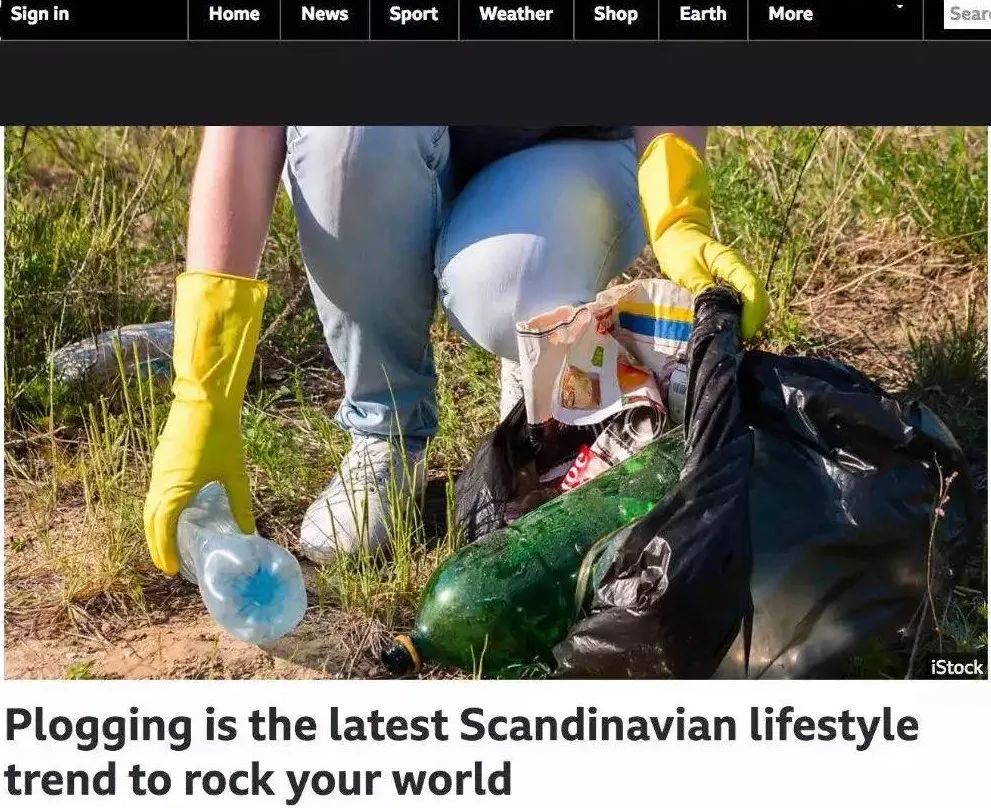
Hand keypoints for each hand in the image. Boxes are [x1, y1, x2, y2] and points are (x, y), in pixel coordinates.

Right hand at [144, 401, 254, 574]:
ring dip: (155, 527)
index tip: (171, 569)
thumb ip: (240, 504)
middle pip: (150, 520)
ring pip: (150, 505)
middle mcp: (160, 481)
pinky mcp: (162, 459)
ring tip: (167, 544)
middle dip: (157, 545)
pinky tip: (173, 513)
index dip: (165, 550)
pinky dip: (158, 509)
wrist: (204, 398)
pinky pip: (154, 492)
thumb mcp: (234, 472)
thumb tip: (248, 533)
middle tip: (167, 564)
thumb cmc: (221, 434)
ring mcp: (158, 469)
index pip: (163, 527)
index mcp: (175, 488)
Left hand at [639, 134, 769, 340]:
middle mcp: (740, 269)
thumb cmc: (679, 250)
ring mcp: (738, 276)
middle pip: (760, 297)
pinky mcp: (732, 283)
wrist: (676, 235)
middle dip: (754, 320)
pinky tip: (732, 327)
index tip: (744, 332)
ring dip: (751, 320)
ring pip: (756, 301)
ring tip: (735, 337)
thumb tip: (716, 312)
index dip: (752, 312)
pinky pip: (745, 301)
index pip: (752, 288)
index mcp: (731, 263)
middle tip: (739, 340)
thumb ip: (703, 289)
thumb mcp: (687, 271)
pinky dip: (743, 316)